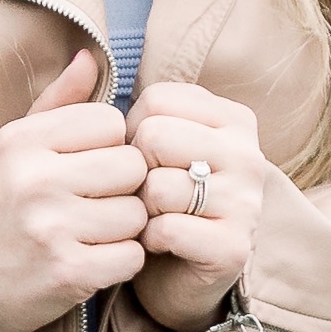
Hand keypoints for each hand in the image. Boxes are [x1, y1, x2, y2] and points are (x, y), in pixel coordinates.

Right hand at [0, 43, 147, 331]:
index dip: (109, 146)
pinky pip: (132, 256)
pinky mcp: (67, 272)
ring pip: (137, 213)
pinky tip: (93, 258)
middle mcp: (32, 180)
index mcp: (21, 140)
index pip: (111, 123)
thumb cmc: (4, 204)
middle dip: (123, 187)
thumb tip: (90, 56)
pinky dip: (121, 261)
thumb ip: (59, 101)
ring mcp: (49, 228)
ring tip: (92, 232)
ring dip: (125, 227)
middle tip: (95, 203)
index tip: (86, 167)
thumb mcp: (17, 146)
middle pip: (132, 166)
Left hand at [124, 79, 265, 331]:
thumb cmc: (154, 203)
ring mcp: (247, 202)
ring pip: (158, 186)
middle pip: (156, 137)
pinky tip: (160, 245)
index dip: (131, 134)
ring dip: (141, 210)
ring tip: (155, 219)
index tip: (145, 160)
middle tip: (147, 195)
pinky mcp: (234, 247)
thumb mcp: (139, 148)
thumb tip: (82, 56)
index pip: (156, 101)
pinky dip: (150, 241)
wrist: (174, 275)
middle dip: (135, 172)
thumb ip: (111, 105)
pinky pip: (167, 229)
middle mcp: (249, 154)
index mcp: (232, 118)